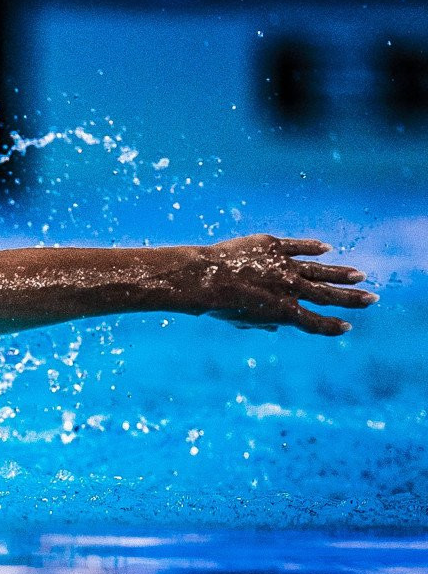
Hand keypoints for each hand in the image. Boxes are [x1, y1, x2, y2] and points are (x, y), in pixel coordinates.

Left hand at [178, 235, 375, 334]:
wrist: (201, 277)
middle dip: (351, 298)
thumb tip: (276, 328)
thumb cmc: (216, 304)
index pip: (314, 323)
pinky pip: (298, 247)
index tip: (347, 327)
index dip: (331, 326)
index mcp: (282, 312)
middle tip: (372, 299)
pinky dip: (312, 247)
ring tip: (359, 276)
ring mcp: (284, 266)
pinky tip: (326, 249)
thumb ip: (261, 324)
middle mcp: (289, 289)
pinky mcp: (273, 246)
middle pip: (327, 295)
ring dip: (341, 274)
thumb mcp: (240, 321)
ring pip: (320, 270)